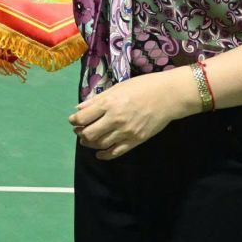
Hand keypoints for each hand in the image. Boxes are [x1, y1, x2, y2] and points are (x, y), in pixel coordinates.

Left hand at [68, 69, 198, 159]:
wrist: (167, 96)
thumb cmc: (142, 87)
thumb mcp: (117, 88)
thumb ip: (97, 99)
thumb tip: (79, 108)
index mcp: (108, 104)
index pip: (82, 118)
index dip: (74, 120)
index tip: (73, 120)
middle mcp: (115, 119)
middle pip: (89, 134)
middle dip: (80, 133)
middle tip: (79, 130)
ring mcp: (125, 132)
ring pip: (100, 144)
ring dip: (90, 144)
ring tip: (87, 140)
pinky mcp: (135, 141)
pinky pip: (116, 152)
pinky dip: (105, 155)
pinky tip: (99, 154)